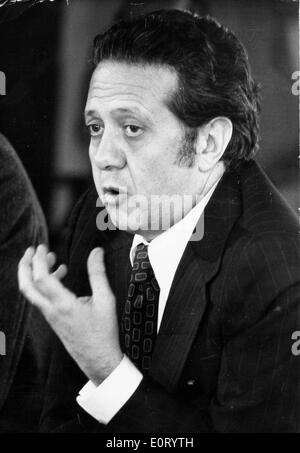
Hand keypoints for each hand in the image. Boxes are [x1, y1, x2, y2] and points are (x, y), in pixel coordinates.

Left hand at [18, 244, 122, 384]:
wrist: (98, 360)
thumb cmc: (103, 332)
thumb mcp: (106, 300)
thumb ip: (98, 274)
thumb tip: (96, 252)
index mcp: (63, 304)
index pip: (41, 278)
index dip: (38, 260)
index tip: (42, 247)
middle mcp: (51, 311)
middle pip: (26, 286)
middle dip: (25, 265)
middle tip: (32, 250)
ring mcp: (50, 316)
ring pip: (32, 293)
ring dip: (35, 274)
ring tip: (50, 259)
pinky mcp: (53, 320)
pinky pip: (41, 299)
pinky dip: (45, 284)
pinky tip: (61, 277)